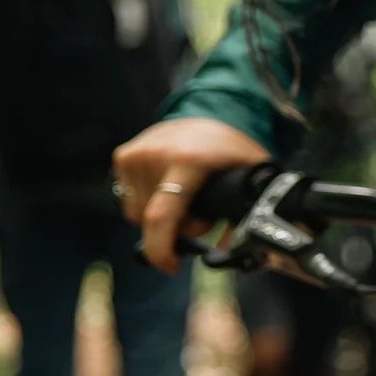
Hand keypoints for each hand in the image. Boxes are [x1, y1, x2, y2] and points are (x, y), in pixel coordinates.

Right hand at [113, 118, 271, 272]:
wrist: (212, 109)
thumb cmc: (232, 148)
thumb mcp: (251, 176)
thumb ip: (245, 212)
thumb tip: (230, 250)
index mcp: (187, 162)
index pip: (162, 216)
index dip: (162, 249)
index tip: (171, 267)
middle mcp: (155, 156)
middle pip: (150, 221)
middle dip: (174, 230)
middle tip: (199, 219)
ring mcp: (135, 155)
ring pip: (136, 213)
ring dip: (160, 217)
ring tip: (185, 199)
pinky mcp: (124, 155)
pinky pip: (129, 198)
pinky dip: (147, 202)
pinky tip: (169, 189)